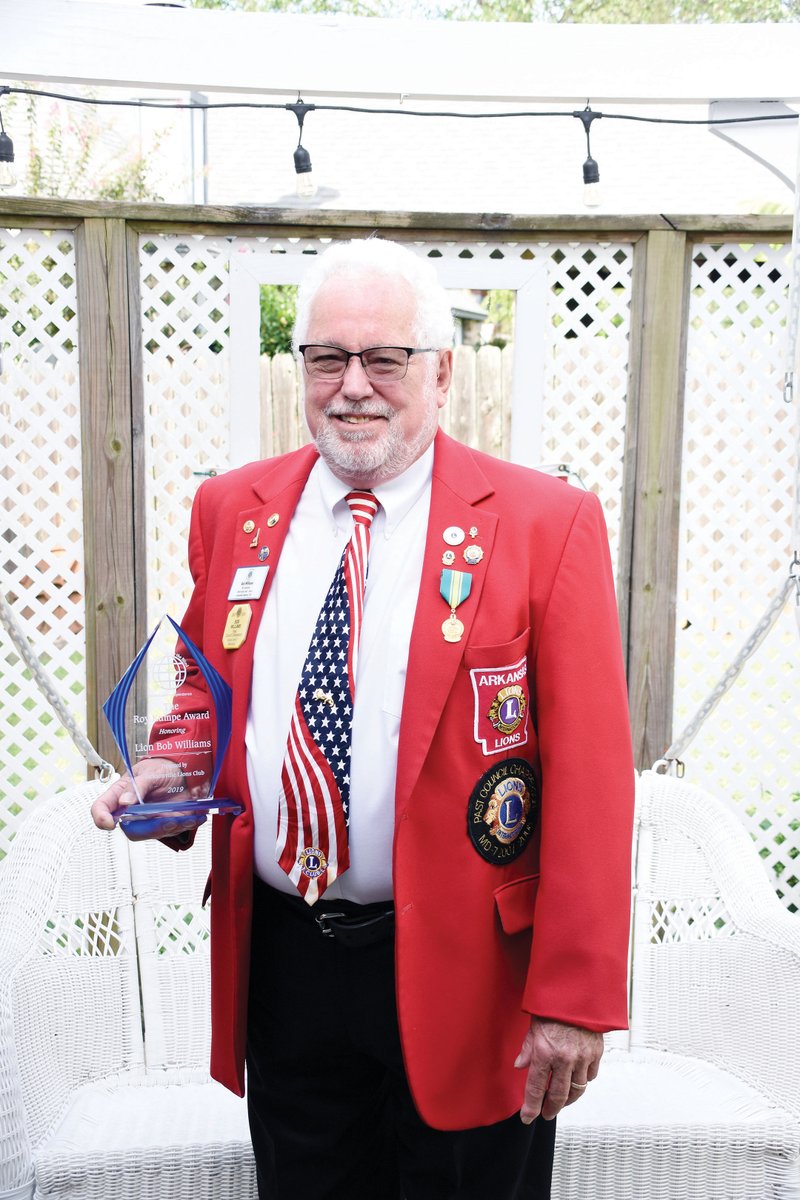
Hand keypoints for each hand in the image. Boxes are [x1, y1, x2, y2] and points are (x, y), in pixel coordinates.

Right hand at [90, 759, 205, 841]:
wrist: (184, 771)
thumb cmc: (162, 768)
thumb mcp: (150, 772)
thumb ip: (137, 786)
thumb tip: (125, 802)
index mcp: (119, 794)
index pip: (100, 809)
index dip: (101, 818)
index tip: (109, 824)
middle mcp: (130, 810)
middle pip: (129, 829)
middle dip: (149, 828)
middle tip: (168, 819)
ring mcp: (146, 819)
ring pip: (150, 834)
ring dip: (168, 827)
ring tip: (183, 816)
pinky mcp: (162, 823)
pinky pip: (168, 832)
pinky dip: (182, 826)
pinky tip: (194, 817)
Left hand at [515, 1016, 602, 1122]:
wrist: (578, 991)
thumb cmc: (553, 1007)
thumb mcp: (534, 1026)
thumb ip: (527, 1049)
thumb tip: (520, 1066)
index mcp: (545, 1052)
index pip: (536, 1088)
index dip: (531, 1107)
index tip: (527, 1118)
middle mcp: (564, 1059)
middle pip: (558, 1095)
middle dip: (551, 1109)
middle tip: (546, 1114)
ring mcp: (583, 1057)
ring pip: (577, 1090)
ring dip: (568, 1099)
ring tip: (561, 1102)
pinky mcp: (596, 1053)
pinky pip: (591, 1076)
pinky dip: (584, 1081)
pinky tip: (577, 1080)